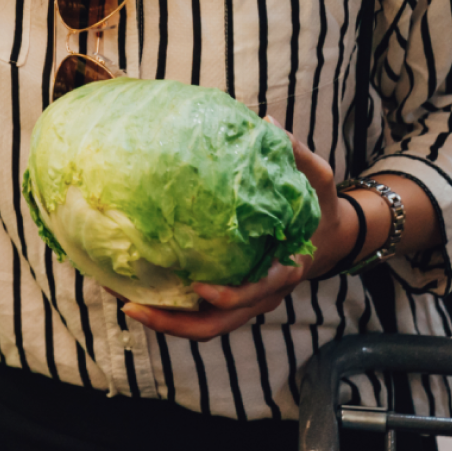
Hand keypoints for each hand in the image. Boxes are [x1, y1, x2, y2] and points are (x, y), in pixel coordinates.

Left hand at [119, 132, 357, 340]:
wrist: (328, 240)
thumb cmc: (319, 208)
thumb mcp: (318, 179)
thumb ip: (298, 155)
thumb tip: (267, 123)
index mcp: (285, 270)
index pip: (257, 293)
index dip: (229, 295)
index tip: (199, 287)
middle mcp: (263, 294)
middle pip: (218, 324)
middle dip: (176, 324)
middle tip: (133, 308)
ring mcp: (246, 302)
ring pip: (204, 326)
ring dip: (165, 323)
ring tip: (123, 304)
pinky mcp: (231, 300)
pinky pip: (199, 315)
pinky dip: (170, 311)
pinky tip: (135, 293)